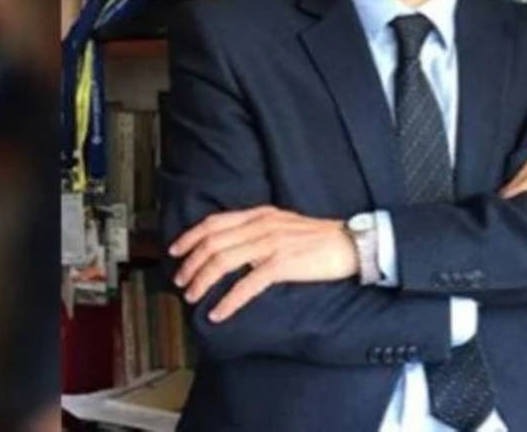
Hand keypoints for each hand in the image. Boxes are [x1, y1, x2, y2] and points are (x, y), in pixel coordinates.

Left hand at [168, 205, 356, 321]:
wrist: (351, 243)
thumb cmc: (320, 238)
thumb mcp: (284, 225)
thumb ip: (259, 230)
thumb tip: (234, 247)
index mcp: (260, 214)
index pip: (215, 222)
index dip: (190, 237)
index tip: (175, 251)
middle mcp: (261, 225)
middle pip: (213, 242)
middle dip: (191, 264)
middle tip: (180, 282)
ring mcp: (271, 244)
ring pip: (223, 261)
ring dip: (202, 281)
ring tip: (193, 296)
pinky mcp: (282, 264)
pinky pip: (247, 284)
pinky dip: (228, 300)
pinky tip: (219, 313)